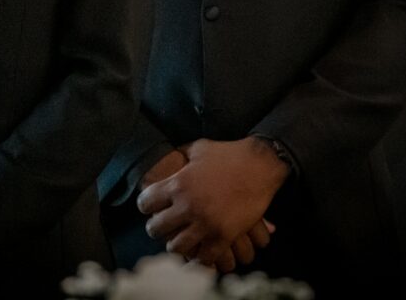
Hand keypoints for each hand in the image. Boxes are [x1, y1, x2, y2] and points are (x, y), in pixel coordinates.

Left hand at [136, 137, 288, 261]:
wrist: (260, 165)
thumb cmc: (228, 154)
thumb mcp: (198, 148)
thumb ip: (180, 156)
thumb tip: (169, 159)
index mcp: (178, 184)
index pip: (145, 203)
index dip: (146, 205)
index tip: (150, 207)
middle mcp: (188, 206)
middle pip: (156, 228)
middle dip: (156, 227)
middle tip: (162, 226)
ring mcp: (206, 223)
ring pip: (176, 247)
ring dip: (175, 244)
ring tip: (179, 240)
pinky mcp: (224, 236)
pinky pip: (203, 257)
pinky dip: (199, 256)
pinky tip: (199, 250)